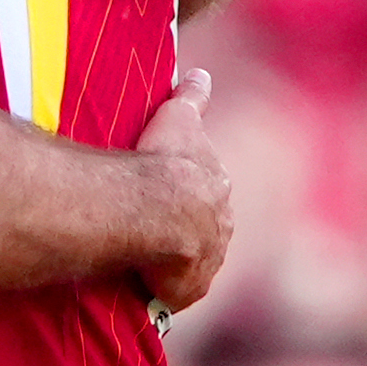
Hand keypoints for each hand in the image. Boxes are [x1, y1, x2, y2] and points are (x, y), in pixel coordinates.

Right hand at [131, 67, 235, 316]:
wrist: (159, 208)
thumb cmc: (165, 160)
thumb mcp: (179, 119)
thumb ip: (192, 97)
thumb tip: (200, 73)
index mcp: (218, 189)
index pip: (207, 193)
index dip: (188, 195)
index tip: (169, 196)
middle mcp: (221, 226)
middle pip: (205, 230)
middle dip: (187, 231)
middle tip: (156, 231)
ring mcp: (208, 260)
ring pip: (193, 262)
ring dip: (175, 264)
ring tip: (146, 261)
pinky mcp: (190, 288)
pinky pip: (177, 291)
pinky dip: (164, 289)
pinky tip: (145, 286)